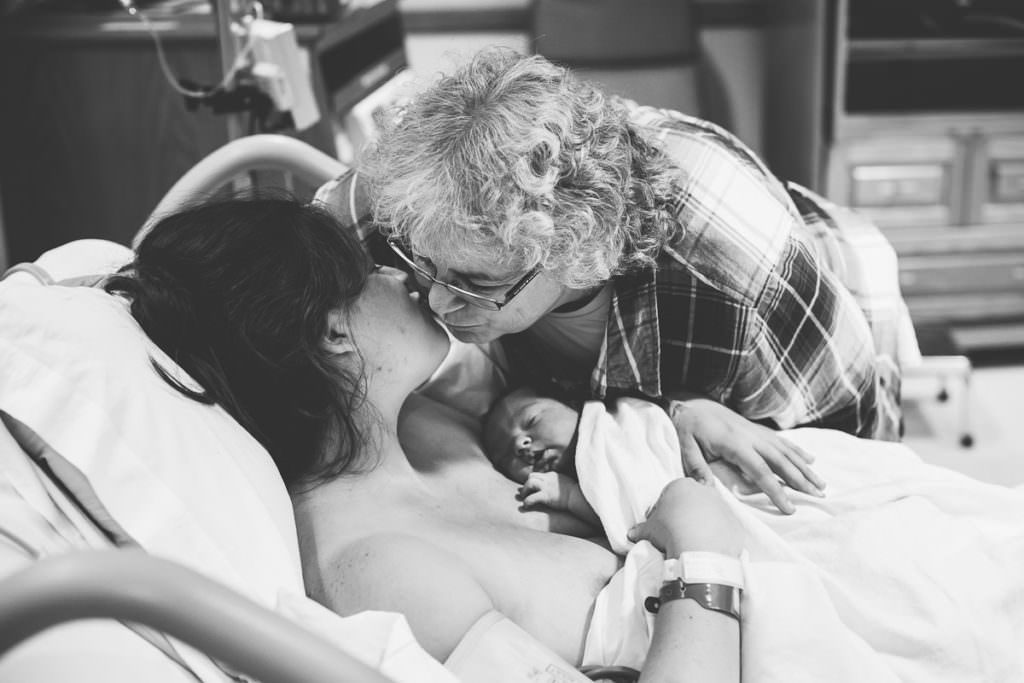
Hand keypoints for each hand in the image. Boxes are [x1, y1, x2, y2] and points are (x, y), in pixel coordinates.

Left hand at [517, 472, 574, 510]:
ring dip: (524, 490)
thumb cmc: (575, 493)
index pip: (538, 475)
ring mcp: (546, 486)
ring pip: (529, 483)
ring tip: (522, 497)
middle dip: (527, 484)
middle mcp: (548, 478)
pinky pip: (531, 497)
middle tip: (524, 492)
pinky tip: (526, 506)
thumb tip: (558, 484)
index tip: (531, 488)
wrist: (578, 497)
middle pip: (531, 476)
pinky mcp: (546, 495)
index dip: (534, 481)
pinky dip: (527, 501)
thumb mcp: (566, 482)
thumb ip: (559, 481)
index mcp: (552, 475)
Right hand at [627, 477, 743, 556]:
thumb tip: (631, 534)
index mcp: (681, 485)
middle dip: (686, 511)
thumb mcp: (649, 530)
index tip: (662, 523)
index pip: (672, 493)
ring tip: (694, 542)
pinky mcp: (735, 524)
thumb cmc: (670, 533)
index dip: (665, 508)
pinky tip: (709, 548)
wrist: (699, 552)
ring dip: (704, 523)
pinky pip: (725, 529)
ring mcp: (723, 507)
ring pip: (711, 512)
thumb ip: (641, 529)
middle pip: (694, 499)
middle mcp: (705, 491)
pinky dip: (718, 536)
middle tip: (678, 530)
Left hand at [668, 398, 825, 514]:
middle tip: (819, 497)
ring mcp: (756, 431)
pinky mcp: (757, 429)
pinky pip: (782, 441)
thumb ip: (696, 467)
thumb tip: (706, 490)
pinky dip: (798, 451)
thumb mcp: (685, 447)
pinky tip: (811, 460)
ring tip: (821, 485)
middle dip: (801, 480)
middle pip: (781, 461)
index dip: (776, 490)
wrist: (692, 402)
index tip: (789, 508)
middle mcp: (751, 436)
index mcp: (734, 443)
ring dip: (805, 468)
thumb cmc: (688, 428)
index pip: (760, 471)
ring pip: (786, 451)